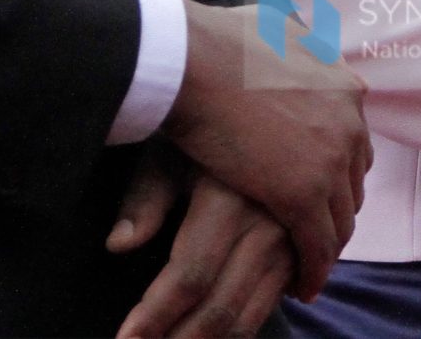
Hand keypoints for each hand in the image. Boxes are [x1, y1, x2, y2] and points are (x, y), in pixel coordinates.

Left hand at [109, 146, 295, 338]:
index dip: (154, 316)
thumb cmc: (208, 129)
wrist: (277, 104)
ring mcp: (291, 241)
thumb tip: (118, 245)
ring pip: (248, 316)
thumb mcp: (170, 152)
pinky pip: (271, 304)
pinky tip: (209, 335)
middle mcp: (268, 225)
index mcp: (230, 200)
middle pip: (220, 308)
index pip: (188, 277)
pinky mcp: (303, 250)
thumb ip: (145, 198)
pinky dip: (239, 330)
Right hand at [162, 0, 370, 302]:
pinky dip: (313, 271)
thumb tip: (288, 28)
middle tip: (315, 236)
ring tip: (309, 268)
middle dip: (335, 211)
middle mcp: (348, 122)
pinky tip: (301, 286)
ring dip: (327, 247)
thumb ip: (289, 38)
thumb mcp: (272, 27)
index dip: (336, 172)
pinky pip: (318, 245)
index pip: (352, 143)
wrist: (193, 60)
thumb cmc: (215, 41)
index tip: (318, 191)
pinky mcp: (304, 193)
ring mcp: (330, 159)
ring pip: (339, 220)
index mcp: (343, 87)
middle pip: (352, 183)